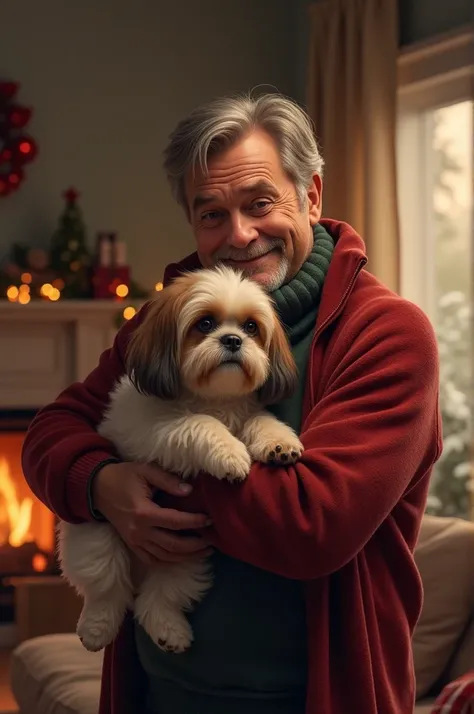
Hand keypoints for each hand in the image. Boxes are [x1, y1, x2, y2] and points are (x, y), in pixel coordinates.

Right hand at [92, 462, 212, 564]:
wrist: (97, 488)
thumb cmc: (123, 476)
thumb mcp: (145, 470)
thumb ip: (168, 480)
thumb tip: (189, 490)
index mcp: (143, 513)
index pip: (175, 522)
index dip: (194, 522)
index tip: (209, 520)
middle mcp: (139, 531)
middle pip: (173, 546)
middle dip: (195, 546)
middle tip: (211, 541)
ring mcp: (134, 541)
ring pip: (164, 557)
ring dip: (186, 557)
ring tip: (203, 552)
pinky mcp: (131, 545)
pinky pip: (152, 560)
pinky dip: (168, 562)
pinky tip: (182, 558)